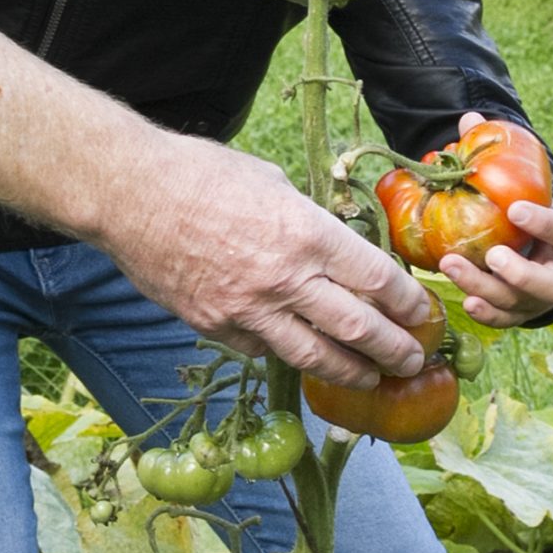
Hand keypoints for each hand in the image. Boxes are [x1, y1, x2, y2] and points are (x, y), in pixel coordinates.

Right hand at [96, 134, 433, 384]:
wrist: (129, 194)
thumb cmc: (201, 173)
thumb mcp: (272, 182)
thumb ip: (308, 221)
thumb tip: (335, 246)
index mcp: (307, 234)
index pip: (378, 281)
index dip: (409, 305)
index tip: (422, 315)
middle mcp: (285, 279)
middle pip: (358, 329)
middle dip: (394, 349)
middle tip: (411, 360)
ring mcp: (248, 309)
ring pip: (315, 356)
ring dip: (351, 372)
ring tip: (372, 379)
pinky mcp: (215, 327)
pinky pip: (263, 350)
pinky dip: (286, 353)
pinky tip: (301, 353)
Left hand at [436, 112, 552, 325]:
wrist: (537, 247)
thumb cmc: (526, 208)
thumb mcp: (523, 183)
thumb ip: (500, 153)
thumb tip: (470, 119)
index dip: (542, 222)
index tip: (516, 209)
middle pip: (548, 283)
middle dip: (521, 273)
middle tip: (494, 256)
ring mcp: (538, 298)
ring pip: (519, 304)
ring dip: (487, 288)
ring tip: (452, 266)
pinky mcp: (518, 313)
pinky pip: (505, 320)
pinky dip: (487, 314)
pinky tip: (465, 300)